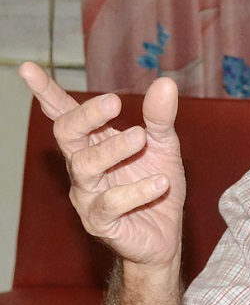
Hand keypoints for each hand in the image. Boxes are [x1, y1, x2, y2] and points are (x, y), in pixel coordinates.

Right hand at [19, 62, 185, 269]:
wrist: (166, 236)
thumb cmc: (157, 186)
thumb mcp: (164, 148)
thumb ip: (160, 118)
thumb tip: (165, 83)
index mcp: (93, 143)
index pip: (64, 114)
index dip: (46, 92)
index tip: (27, 68)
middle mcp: (83, 167)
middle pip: (67, 134)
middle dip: (86, 115)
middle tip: (115, 101)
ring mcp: (87, 195)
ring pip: (85, 166)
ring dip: (114, 149)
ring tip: (142, 138)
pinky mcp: (99, 222)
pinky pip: (110, 203)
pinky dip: (137, 190)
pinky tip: (160, 183)